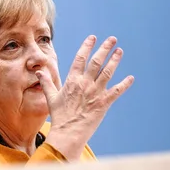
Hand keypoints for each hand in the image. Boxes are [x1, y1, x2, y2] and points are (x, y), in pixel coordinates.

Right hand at [35, 35, 134, 160]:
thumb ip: (46, 82)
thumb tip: (39, 71)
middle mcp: (85, 84)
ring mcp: (95, 93)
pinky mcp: (104, 103)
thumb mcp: (51, 97)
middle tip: (112, 39)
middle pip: (96, 62)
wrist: (68, 132)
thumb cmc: (59, 115)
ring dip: (115, 60)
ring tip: (120, 51)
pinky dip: (125, 84)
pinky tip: (131, 78)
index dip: (87, 46)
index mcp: (72, 81)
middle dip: (105, 48)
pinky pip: (117, 91)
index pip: (80, 58)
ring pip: (108, 72)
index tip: (93, 37)